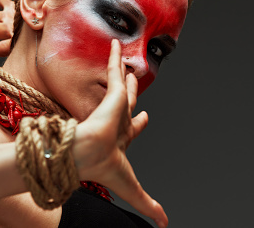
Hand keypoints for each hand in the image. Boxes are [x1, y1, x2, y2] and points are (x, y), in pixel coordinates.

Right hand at [74, 40, 167, 227]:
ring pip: (120, 84)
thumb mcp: (133, 188)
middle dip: (130, 92)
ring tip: (123, 55)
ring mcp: (113, 107)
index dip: (140, 123)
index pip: (134, 129)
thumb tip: (165, 224)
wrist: (88, 153)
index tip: (146, 117)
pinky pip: (114, 70)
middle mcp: (117, 120)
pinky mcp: (111, 93)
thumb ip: (149, 204)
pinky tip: (117, 44)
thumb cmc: (105, 169)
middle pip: (126, 102)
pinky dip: (115, 57)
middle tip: (134, 79)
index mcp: (121, 140)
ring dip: (121, 70)